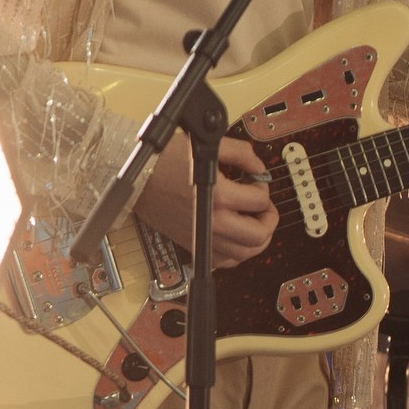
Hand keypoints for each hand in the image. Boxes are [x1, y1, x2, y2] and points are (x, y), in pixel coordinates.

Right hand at [137, 131, 276, 268]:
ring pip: (244, 255)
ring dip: (257, 240)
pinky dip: (237, 254)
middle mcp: (212, 222)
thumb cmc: (167, 161)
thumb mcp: (209, 146)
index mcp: (218, 197)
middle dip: (269, 220)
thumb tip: (258, 167)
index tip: (255, 180)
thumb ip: (241, 153)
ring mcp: (202, 237)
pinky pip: (223, 263)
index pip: (260, 201)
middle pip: (258, 236)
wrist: (139, 179)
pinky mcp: (193, 245)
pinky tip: (237, 237)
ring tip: (256, 223)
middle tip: (266, 208)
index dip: (263, 187)